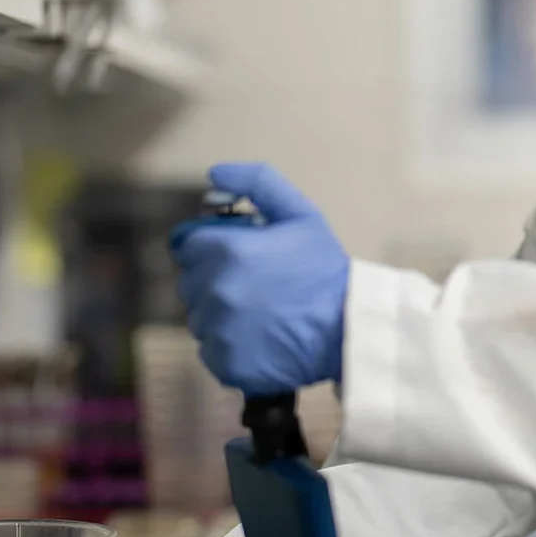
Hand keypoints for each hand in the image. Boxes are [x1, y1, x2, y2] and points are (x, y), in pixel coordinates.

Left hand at [170, 163, 348, 393]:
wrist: (349, 329)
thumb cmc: (325, 269)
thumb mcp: (300, 214)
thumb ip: (256, 183)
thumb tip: (214, 173)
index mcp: (225, 251)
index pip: (186, 245)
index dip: (210, 246)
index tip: (238, 254)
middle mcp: (213, 291)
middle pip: (190, 281)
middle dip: (214, 278)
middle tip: (256, 285)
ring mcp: (217, 331)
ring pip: (200, 317)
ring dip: (220, 313)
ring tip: (261, 314)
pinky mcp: (224, 363)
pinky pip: (211, 350)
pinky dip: (229, 346)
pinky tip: (260, 338)